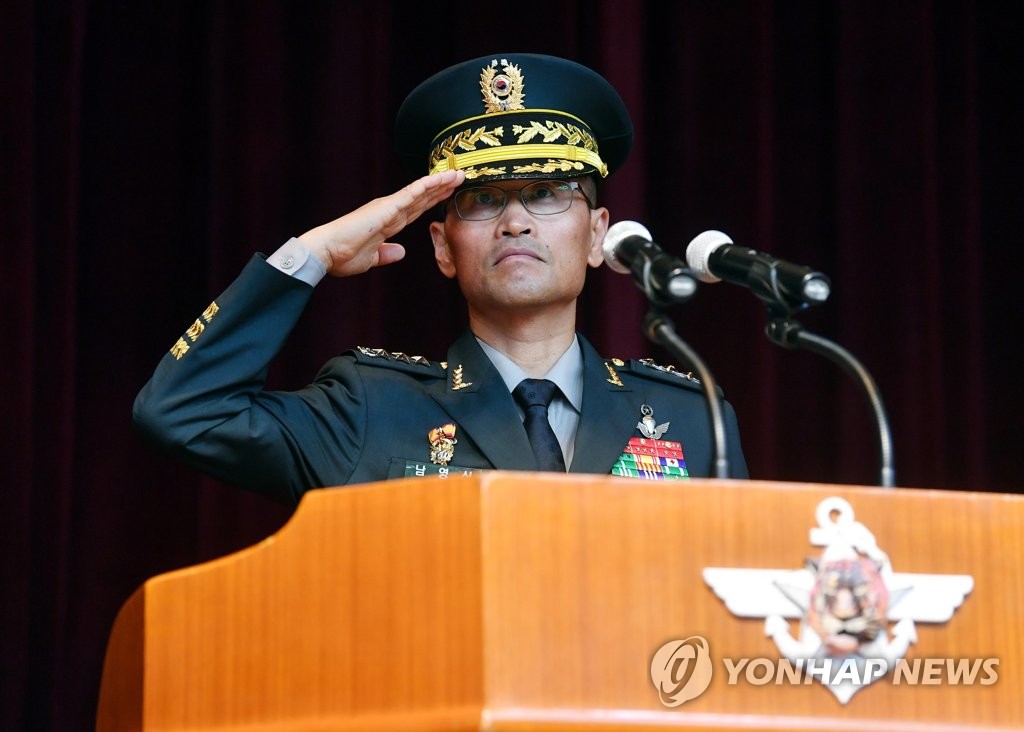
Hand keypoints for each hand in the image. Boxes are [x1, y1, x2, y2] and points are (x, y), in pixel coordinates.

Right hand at [298, 170, 464, 276]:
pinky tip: (439, 180)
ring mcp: (388, 207)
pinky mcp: (385, 208)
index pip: (416, 210)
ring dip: (439, 183)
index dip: (432, 201)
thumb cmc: (341, 256)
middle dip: (441, 189)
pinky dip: (425, 186)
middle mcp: (389, 211)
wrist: (325, 252)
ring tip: (457, 174)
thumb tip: (401, 252)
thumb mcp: (371, 259)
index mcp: (387, 223)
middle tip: (460, 177)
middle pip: (422, 198)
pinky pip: (410, 195)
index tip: (448, 193)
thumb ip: (386, 254)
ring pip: (419, 192)